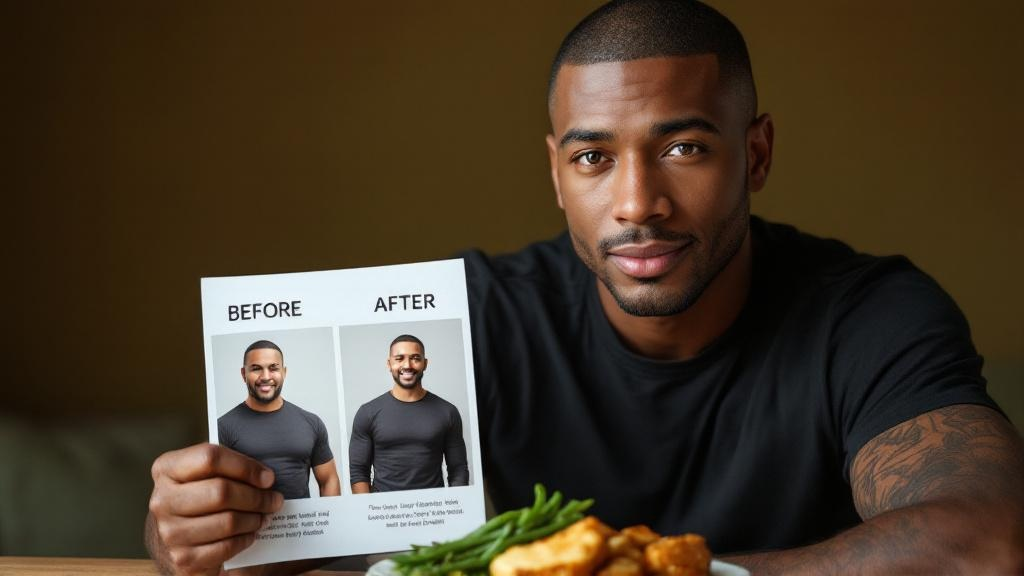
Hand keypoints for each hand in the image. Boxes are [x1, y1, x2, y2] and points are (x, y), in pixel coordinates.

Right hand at [146, 443, 282, 575]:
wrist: (177, 537)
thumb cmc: (199, 497)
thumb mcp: (203, 474)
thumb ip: (226, 467)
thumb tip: (265, 477)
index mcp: (167, 468)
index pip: (210, 458)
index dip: (245, 467)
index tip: (267, 477)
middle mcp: (162, 499)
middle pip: (221, 492)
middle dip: (256, 497)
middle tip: (274, 499)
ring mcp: (169, 531)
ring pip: (227, 521)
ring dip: (254, 519)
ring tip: (263, 516)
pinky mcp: (182, 557)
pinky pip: (225, 547)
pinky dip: (245, 540)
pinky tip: (250, 533)